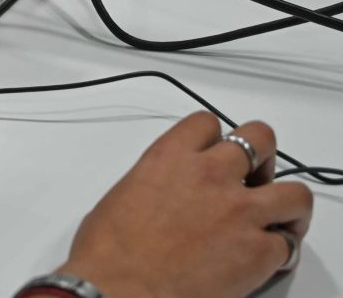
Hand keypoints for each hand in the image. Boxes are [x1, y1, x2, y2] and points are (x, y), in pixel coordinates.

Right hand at [54, 111, 311, 297]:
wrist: (119, 288)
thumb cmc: (109, 250)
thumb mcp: (123, 195)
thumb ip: (156, 182)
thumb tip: (166, 196)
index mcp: (169, 157)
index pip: (207, 123)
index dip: (216, 138)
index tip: (216, 153)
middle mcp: (209, 174)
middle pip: (259, 139)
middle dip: (262, 158)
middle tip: (254, 179)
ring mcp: (240, 211)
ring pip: (295, 192)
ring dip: (287, 204)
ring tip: (276, 219)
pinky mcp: (257, 252)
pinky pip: (287, 244)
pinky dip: (279, 251)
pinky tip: (262, 258)